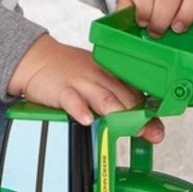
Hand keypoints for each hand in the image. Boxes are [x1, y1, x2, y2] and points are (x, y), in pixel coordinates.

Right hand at [8, 34, 164, 142]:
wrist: (35, 57)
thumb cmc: (67, 70)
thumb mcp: (95, 78)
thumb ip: (116, 99)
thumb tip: (139, 122)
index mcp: (110, 74)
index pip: (135, 93)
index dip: (148, 112)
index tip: (157, 128)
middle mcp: (99, 77)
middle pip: (124, 98)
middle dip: (139, 118)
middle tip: (149, 134)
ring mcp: (81, 82)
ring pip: (104, 98)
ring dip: (118, 114)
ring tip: (128, 129)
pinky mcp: (61, 89)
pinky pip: (72, 99)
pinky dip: (80, 109)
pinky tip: (86, 119)